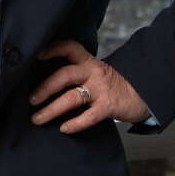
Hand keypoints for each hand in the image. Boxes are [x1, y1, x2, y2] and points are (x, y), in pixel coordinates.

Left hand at [26, 39, 148, 133]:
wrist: (143, 95)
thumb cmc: (112, 86)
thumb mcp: (95, 73)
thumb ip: (76, 74)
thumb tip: (44, 85)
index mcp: (89, 62)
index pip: (70, 47)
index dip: (53, 49)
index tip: (36, 55)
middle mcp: (94, 72)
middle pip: (65, 75)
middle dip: (44, 88)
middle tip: (31, 100)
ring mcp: (101, 89)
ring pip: (72, 97)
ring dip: (51, 108)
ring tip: (38, 118)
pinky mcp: (108, 106)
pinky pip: (89, 116)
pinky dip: (75, 123)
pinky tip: (64, 128)